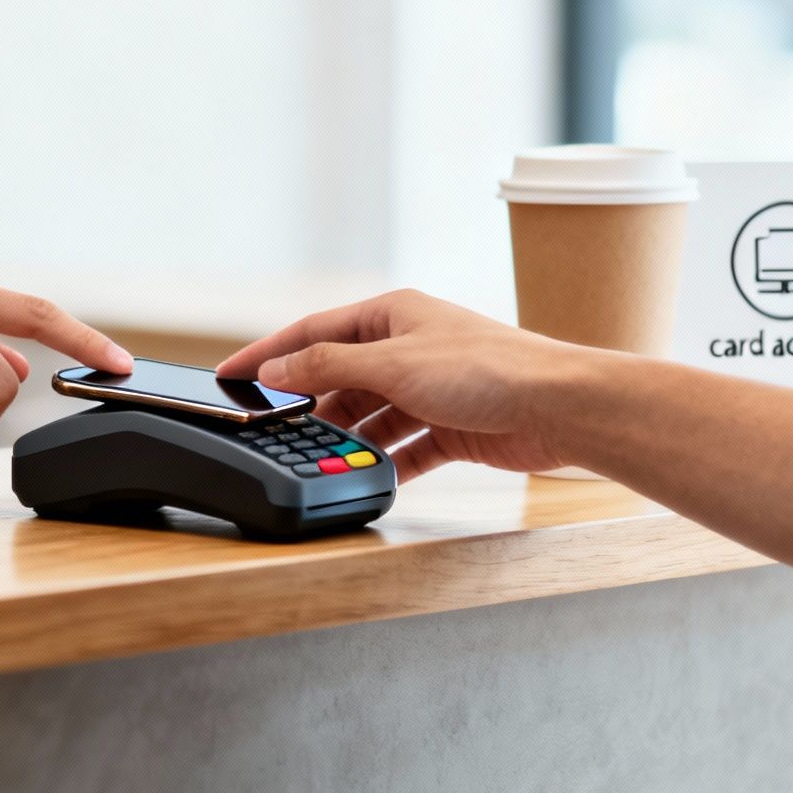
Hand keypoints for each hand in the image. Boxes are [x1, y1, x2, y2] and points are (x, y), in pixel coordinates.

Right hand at [216, 290, 589, 479]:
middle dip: (311, 405)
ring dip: (349, 438)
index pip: (314, 332)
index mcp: (392, 314)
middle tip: (275, 431)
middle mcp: (410, 347)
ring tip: (320, 459)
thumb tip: (276, 370)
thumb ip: (328, 366)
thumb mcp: (392, 362)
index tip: (232, 374)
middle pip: (342, 377)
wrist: (560, 406)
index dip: (270, 354)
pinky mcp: (453, 427)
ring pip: (373, 416)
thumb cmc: (487, 369)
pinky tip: (370, 479)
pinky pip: (407, 447)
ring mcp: (432, 389)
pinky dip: (388, 463)